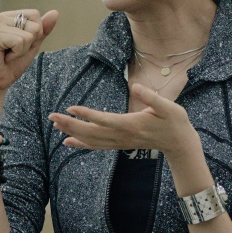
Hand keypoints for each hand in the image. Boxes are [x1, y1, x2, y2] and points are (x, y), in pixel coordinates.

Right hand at [0, 8, 58, 94]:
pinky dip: (17, 53)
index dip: (34, 33)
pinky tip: (6, 57)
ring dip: (23, 49)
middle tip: (13, 51)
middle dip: (29, 42)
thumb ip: (43, 28)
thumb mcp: (33, 44)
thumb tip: (55, 12)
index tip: (19, 44)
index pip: (34, 14)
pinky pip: (20, 42)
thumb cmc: (13, 63)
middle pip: (34, 24)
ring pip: (28, 34)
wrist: (0, 82)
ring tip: (9, 54)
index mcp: (7, 16)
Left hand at [49, 83, 196, 158]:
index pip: (104, 120)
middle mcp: (122, 136)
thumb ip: (151, 97)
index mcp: (132, 125)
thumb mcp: (168, 106)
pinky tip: (67, 141)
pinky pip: (96, 146)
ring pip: (91, 140)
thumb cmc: (174, 122)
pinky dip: (81, 144)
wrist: (179, 143)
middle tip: (52, 116)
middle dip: (70, 124)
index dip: (87, 115)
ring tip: (55, 125)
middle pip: (92, 132)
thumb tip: (136, 86)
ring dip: (72, 132)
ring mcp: (120, 142)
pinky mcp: (119, 144)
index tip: (71, 108)